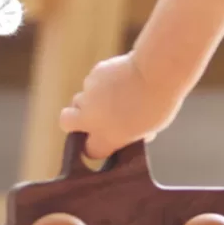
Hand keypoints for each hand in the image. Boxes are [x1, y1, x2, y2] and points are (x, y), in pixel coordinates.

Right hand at [59, 52, 184, 159]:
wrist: (154, 73)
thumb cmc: (158, 104)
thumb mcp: (149, 129)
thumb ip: (131, 134)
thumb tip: (128, 132)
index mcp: (106, 136)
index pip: (89, 150)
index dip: (94, 148)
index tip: (101, 144)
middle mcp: (91, 117)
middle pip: (66, 122)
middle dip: (72, 121)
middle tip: (86, 118)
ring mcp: (89, 95)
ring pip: (81, 98)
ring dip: (91, 100)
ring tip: (113, 95)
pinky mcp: (92, 76)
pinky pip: (93, 82)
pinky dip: (102, 83)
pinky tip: (120, 80)